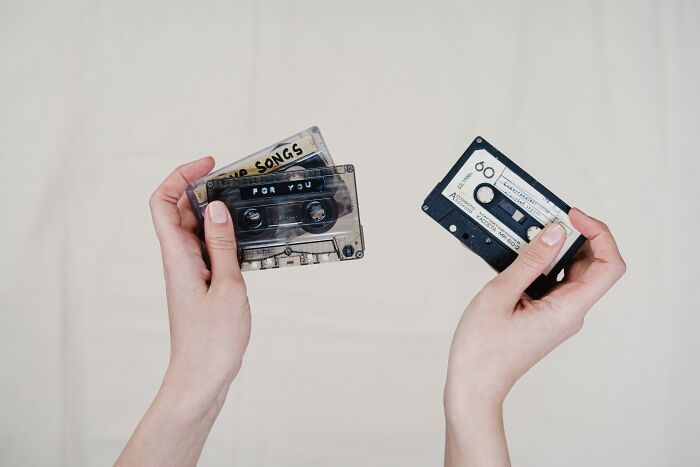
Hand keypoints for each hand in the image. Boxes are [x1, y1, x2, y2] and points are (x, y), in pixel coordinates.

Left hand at [116, 157, 250, 466]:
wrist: (202, 376)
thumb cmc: (212, 339)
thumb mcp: (227, 286)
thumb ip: (222, 244)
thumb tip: (216, 207)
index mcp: (178, 256)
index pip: (164, 202)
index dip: (180, 176)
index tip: (208, 164)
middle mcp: (179, 259)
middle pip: (180, 210)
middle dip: (203, 188)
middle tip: (234, 180)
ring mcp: (189, 270)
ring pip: (195, 228)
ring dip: (215, 212)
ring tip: (244, 205)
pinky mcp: (200, 282)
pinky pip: (207, 248)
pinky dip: (223, 236)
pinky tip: (244, 238)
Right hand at [444, 208, 625, 466]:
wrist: (474, 383)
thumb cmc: (483, 348)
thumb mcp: (501, 294)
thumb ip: (530, 260)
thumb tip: (554, 232)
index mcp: (568, 310)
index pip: (609, 265)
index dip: (598, 234)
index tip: (572, 216)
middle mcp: (570, 312)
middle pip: (592, 264)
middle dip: (572, 235)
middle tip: (543, 219)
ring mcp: (559, 314)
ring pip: (572, 271)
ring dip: (554, 248)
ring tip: (525, 235)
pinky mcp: (546, 315)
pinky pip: (554, 281)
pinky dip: (540, 263)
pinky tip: (517, 256)